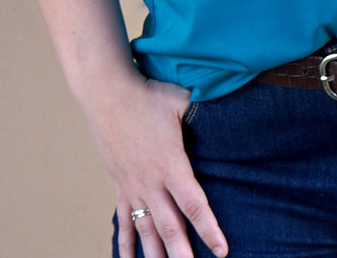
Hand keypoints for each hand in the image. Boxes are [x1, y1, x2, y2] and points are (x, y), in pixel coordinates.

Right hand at [83, 67, 227, 257]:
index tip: (222, 250)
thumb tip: (228, 109)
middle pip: (169, 226)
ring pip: (146, 230)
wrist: (108, 95)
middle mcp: (151, 182)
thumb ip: (203, 112)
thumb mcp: (181, 101)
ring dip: (156, 255)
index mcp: (171, 164)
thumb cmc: (149, 96)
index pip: (194, 204)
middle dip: (182, 254)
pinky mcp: (119, 186)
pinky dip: (125, 244)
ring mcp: (133, 187)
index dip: (209, 229)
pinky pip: (123, 221)